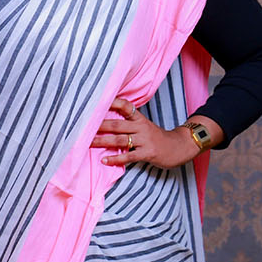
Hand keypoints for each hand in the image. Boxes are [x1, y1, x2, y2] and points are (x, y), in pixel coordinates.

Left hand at [91, 97, 216, 168]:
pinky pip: (128, 156)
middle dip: (99, 125)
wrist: (179, 147)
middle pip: (117, 124)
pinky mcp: (147, 153)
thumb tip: (106, 121)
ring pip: (119, 140)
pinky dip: (115, 159)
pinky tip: (104, 160)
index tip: (97, 100)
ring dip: (102, 141)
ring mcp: (144, 140)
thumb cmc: (157, 137)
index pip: (126, 106)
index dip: (113, 102)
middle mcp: (141, 127)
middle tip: (82, 126)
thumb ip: (129, 123)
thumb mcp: (145, 126)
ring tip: (88, 143)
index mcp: (140, 119)